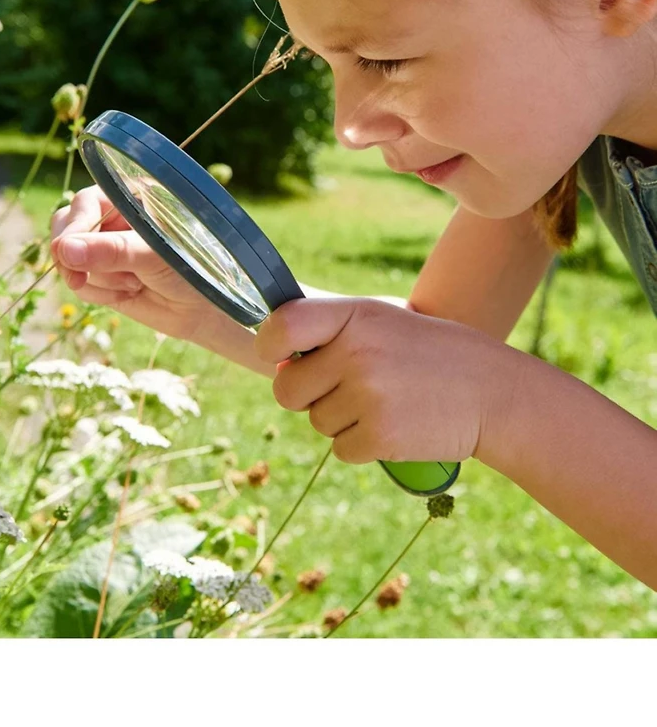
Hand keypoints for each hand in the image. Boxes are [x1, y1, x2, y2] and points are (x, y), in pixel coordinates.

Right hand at [50, 186, 231, 344]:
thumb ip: (113, 251)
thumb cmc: (194, 270)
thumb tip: (65, 249)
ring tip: (136, 284)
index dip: (74, 228)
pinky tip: (129, 293)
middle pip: (66, 226)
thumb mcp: (156, 255)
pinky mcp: (102, 274)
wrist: (206, 309)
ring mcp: (105, 246)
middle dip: (76, 258)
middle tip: (80, 279)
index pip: (85, 202)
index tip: (68, 254)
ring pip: (69, 260)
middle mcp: (114, 217)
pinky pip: (80, 283)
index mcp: (132, 196)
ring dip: (98, 280)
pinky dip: (98, 294)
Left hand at [254, 296, 521, 463]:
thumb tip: (278, 365)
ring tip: (385, 402)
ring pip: (316, 422)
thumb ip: (331, 334)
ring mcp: (368, 395)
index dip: (270, 345)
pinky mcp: (380, 436)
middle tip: (345, 388)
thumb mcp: (382, 323)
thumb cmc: (429, 354)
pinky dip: (361, 444)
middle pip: (287, 390)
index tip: (280, 355)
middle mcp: (357, 352)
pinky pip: (340, 450)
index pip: (283, 326)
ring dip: (341, 421)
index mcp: (355, 316)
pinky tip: (395, 424)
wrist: (494, 392)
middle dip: (306, 395)